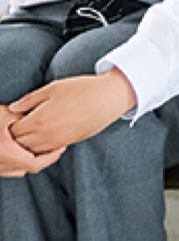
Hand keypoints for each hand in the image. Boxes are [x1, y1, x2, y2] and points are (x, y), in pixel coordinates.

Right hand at [0, 105, 64, 176]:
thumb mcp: (6, 115)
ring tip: (42, 148)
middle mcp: (1, 165)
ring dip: (31, 161)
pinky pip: (9, 169)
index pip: (36, 163)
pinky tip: (23, 151)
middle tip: (55, 147)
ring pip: (19, 170)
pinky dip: (19, 162)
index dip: (52, 157)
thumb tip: (42, 115)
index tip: (61, 147)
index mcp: (8, 153)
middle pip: (29, 168)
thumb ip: (24, 118)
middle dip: (44, 158)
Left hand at [8, 71, 136, 154]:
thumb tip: (13, 108)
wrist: (108, 100)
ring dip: (25, 145)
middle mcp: (45, 135)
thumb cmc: (82, 89)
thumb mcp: (54, 87)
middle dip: (15, 138)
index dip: (9, 126)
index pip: (13, 131)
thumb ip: (30, 99)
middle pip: (19, 145)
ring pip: (31, 152)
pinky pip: (46, 153)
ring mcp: (56, 142)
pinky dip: (39, 148)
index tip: (11, 118)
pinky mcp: (66, 144)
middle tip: (19, 126)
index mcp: (39, 119)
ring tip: (29, 132)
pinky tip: (42, 137)